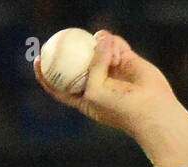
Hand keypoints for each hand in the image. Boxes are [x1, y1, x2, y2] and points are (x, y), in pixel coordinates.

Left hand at [33, 30, 175, 135]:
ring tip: (108, 54)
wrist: (150, 109)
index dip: (45, 74)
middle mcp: (95, 82)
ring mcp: (110, 70)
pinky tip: (116, 50)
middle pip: (76, 63)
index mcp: (82, 97)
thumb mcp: (95, 89)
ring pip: (97, 50)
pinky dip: (114, 44)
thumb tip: (98, 38)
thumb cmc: (118, 107)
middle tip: (60, 37)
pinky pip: (115, 45)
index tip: (37, 60)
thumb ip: (93, 65)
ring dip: (99, 47)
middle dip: (68, 49)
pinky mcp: (126, 60)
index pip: (58, 86)